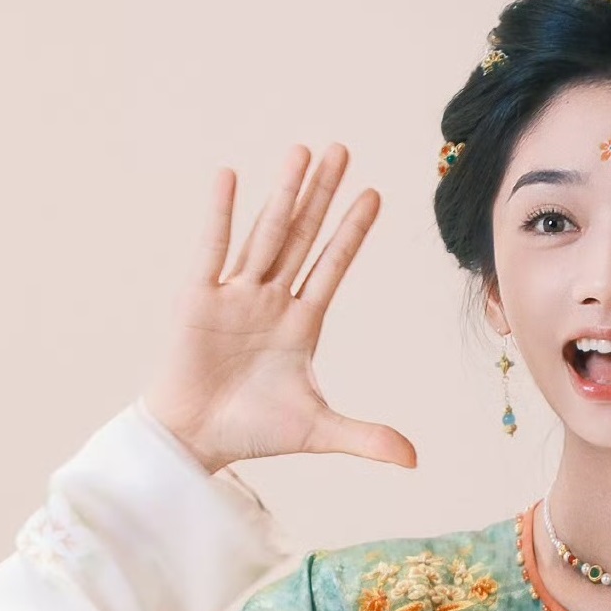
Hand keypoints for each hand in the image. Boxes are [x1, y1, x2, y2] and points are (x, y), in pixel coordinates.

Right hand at [141, 145, 416, 474]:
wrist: (196, 440)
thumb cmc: (253, 431)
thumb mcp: (318, 432)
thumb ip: (365, 437)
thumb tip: (415, 460)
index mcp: (301, 323)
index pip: (332, 266)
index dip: (352, 231)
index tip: (373, 194)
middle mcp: (270, 299)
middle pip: (302, 236)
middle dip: (322, 195)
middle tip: (341, 149)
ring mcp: (235, 295)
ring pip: (265, 234)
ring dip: (283, 194)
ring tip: (301, 152)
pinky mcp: (198, 300)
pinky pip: (213, 250)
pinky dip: (221, 215)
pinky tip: (230, 177)